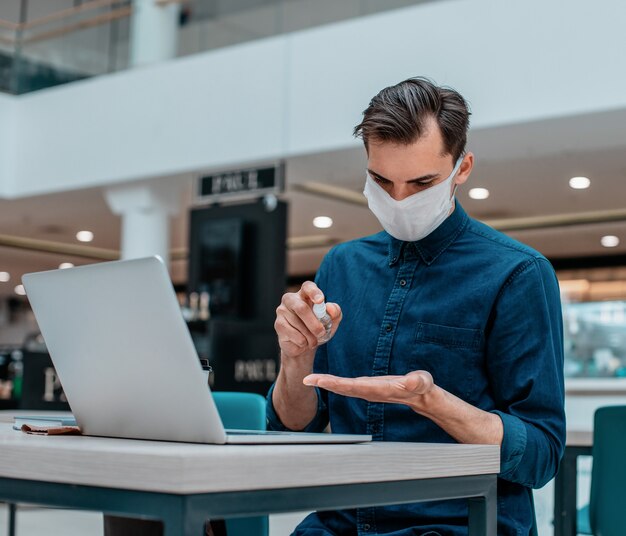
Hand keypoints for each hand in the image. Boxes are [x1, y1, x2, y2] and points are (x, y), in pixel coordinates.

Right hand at [274, 281, 341, 359]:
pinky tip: (302, 342)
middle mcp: (291, 299)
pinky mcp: (278, 325)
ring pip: (299, 325)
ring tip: (312, 340)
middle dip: (314, 324)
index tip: (320, 300)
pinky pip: (295, 336)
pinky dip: (304, 342)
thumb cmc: (317, 329)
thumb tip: (330, 308)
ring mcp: (282, 311)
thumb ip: (335, 312)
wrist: (305, 346)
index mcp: (305, 294)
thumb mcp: (331, 321)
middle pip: (301, 308)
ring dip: (311, 337)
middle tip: (322, 333)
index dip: (314, 292)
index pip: (307, 287)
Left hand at [303, 370, 433, 408]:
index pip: (354, 387)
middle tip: (306, 379)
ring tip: (310, 379)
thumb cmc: (423, 388)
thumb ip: (417, 382)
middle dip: (324, 384)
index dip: (336, 384)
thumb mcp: (423, 382)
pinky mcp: (367, 386)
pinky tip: (324, 379)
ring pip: (343, 387)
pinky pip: (347, 384)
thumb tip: (413, 381)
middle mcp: (370, 392)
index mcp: (379, 390)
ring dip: (326, 383)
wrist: (422, 396)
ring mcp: (367, 390)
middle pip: (343, 388)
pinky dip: (334, 381)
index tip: (321, 380)